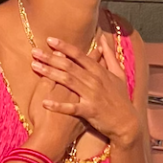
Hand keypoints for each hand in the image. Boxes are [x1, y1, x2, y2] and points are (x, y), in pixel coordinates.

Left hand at [31, 31, 139, 150]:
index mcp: (99, 71)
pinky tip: (44, 102)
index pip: (79, 55)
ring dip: (50, 73)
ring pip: (68, 81)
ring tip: (35, 66)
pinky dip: (58, 105)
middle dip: (50, 58)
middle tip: (34, 52)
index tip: (50, 40)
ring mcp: (92, 96)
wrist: (128, 123)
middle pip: (69, 66)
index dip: (64, 47)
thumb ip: (110, 56)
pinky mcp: (89, 111)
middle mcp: (94, 81)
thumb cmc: (121, 98)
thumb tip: (103, 40)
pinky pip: (71, 108)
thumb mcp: (119, 74)